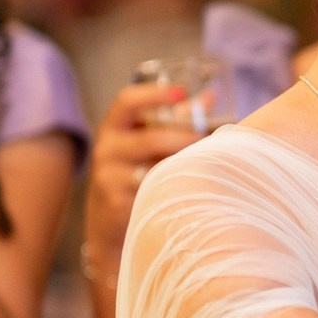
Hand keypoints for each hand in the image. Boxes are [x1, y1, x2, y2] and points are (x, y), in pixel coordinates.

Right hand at [85, 82, 206, 282]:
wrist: (107, 226)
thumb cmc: (133, 174)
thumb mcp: (143, 144)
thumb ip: (174, 119)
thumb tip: (209, 97)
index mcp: (113, 128)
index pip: (126, 101)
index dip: (154, 94)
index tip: (181, 92)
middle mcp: (107, 150)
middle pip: (150, 138)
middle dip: (184, 139)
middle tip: (208, 141)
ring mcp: (110, 179)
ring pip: (154, 168)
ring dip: (183, 165)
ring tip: (207, 164)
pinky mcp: (118, 205)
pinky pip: (152, 193)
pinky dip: (176, 189)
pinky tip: (194, 189)